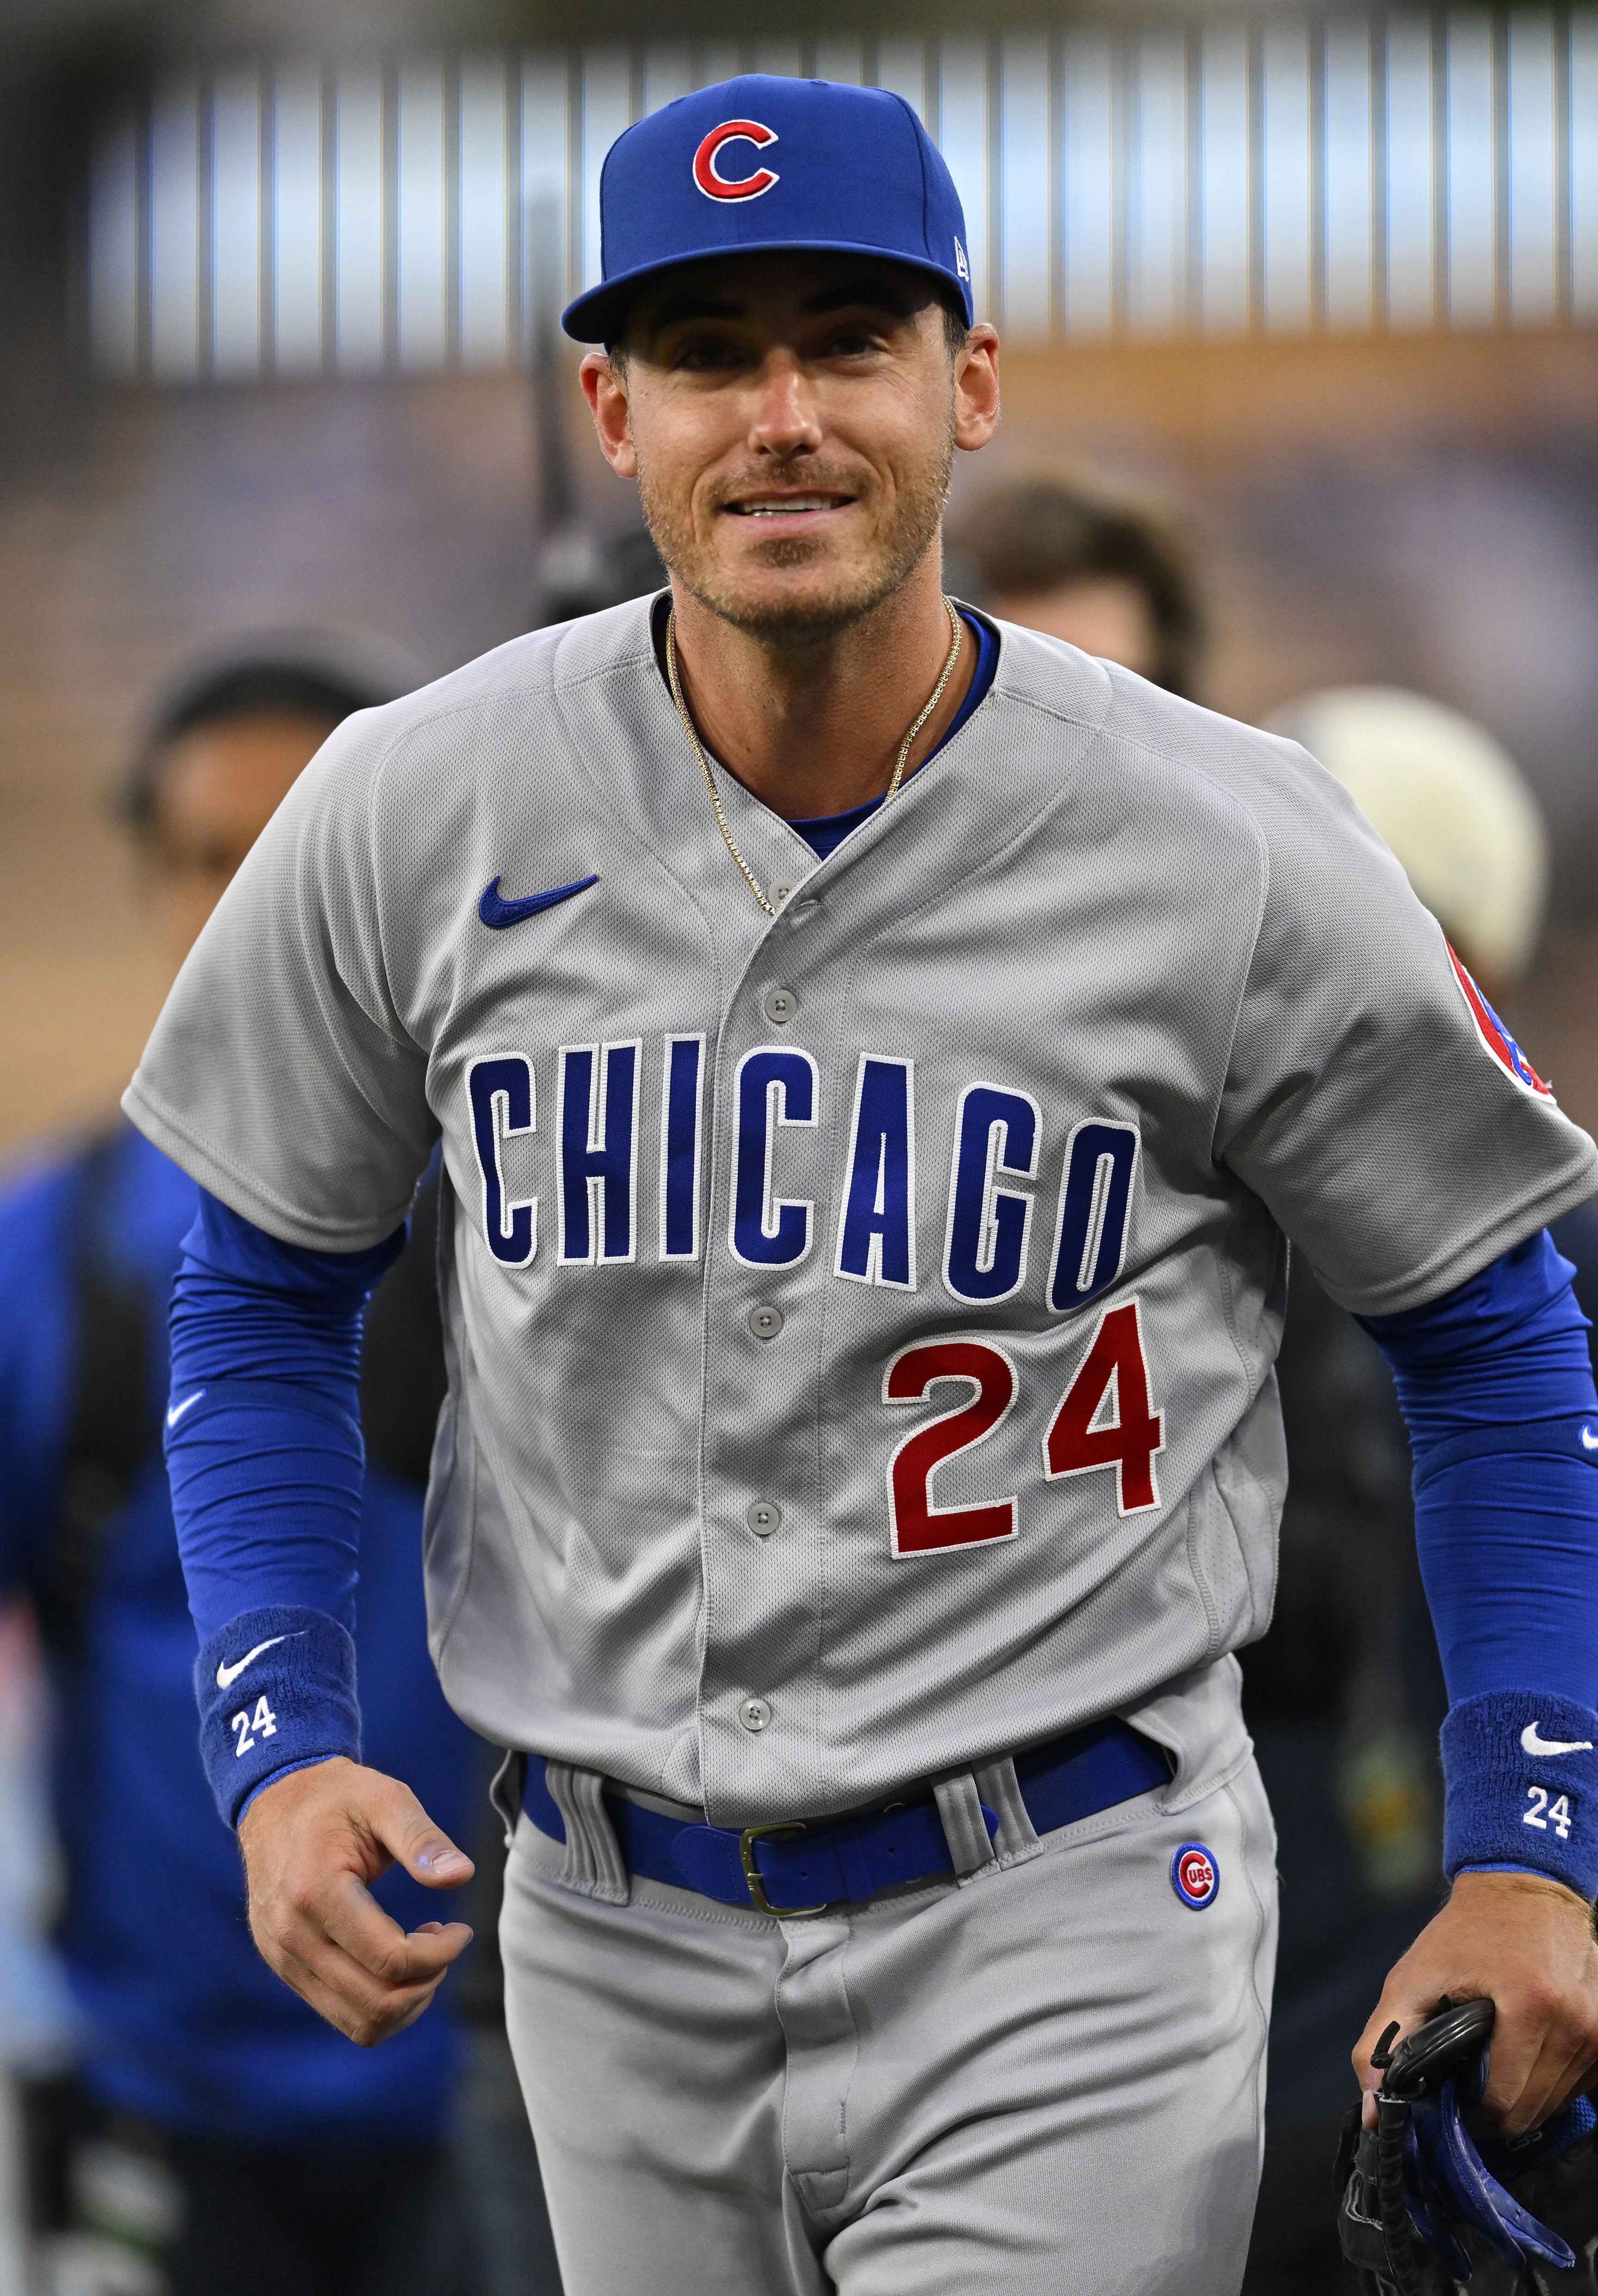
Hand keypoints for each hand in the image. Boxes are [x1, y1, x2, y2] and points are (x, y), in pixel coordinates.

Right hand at [238, 1756, 474, 2047]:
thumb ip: (422, 1838)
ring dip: (406, 2001)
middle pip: (377, 2003)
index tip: (462, 1929)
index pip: (390, 1958)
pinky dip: (380, 2003)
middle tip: (445, 1942)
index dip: (441, 1953)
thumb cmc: (338, 1798)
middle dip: (427, 1981)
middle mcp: (292, 1936)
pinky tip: (395, 1960)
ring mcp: (283, 1958)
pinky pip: (341, 2014)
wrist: (275, 1801)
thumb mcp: (385, 1798)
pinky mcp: (285, 1968)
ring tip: (422, 1954)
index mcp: (316, 1892)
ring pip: (359, 2023)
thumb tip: (462, 1875)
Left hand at [1353, 1870, 1597, 2134]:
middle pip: (1529, 2110)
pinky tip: (1523, 2055)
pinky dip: (1548, 2083)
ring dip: (1522, 2096)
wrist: (1522, 1888)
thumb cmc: (1465, 1934)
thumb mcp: (1412, 1977)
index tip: (1450, 2093)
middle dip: (1493, 2107)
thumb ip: (1382, 2041)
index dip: (1467, 2110)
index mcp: (1531, 2005)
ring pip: (1555, 2104)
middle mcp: (1576, 2020)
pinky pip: (1577, 2086)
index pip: (1500, 2102)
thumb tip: (1371, 2114)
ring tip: (1494, 2062)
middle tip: (1468, 2081)